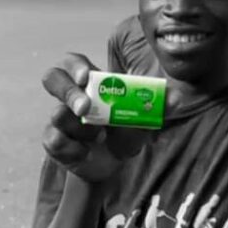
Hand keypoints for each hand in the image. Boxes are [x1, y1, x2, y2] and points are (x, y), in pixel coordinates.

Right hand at [42, 54, 153, 182]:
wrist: (112, 165)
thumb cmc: (125, 132)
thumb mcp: (143, 119)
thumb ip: (158, 107)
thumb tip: (175, 98)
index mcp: (91, 83)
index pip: (73, 62)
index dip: (76, 66)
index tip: (86, 77)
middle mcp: (70, 96)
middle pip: (52, 78)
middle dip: (67, 91)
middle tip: (84, 108)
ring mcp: (60, 118)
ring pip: (57, 115)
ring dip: (80, 128)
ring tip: (99, 137)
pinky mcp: (55, 141)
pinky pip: (54, 140)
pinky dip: (73, 149)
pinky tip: (86, 154)